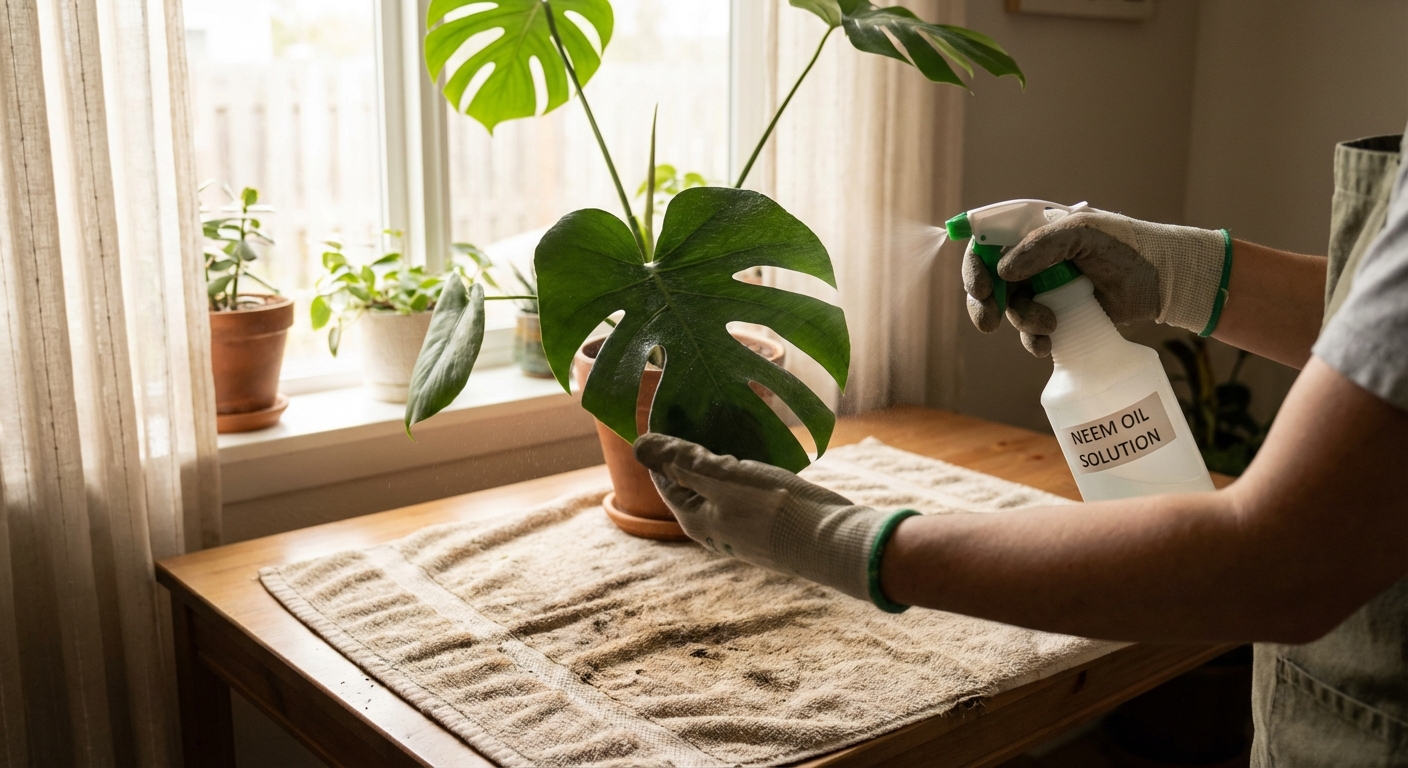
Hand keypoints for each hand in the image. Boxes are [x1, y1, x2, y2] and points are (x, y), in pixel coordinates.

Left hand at [633, 433, 917, 611]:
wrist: (832, 542)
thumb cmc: (775, 509)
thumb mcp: (725, 477)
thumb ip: (683, 461)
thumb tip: (638, 445)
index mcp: (696, 520)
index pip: (665, 480)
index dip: (662, 449)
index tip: (666, 415)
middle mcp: (715, 531)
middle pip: (693, 485)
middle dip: (693, 453)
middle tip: (699, 414)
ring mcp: (743, 533)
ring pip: (722, 490)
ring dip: (722, 462)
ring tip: (730, 429)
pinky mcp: (769, 528)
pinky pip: (746, 495)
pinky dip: (745, 473)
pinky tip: (759, 455)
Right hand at [964, 209, 1228, 355]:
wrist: (1163, 280)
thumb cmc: (1125, 246)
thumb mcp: (1082, 233)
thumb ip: (1040, 245)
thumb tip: (1003, 271)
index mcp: (1033, 231)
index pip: (988, 242)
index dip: (977, 265)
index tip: (983, 288)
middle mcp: (1033, 259)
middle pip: (990, 280)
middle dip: (984, 302)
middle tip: (987, 322)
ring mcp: (1044, 288)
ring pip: (1011, 309)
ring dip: (1021, 322)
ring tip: (1049, 327)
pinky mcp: (1058, 314)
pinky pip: (1031, 332)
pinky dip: (1033, 341)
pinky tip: (1048, 344)